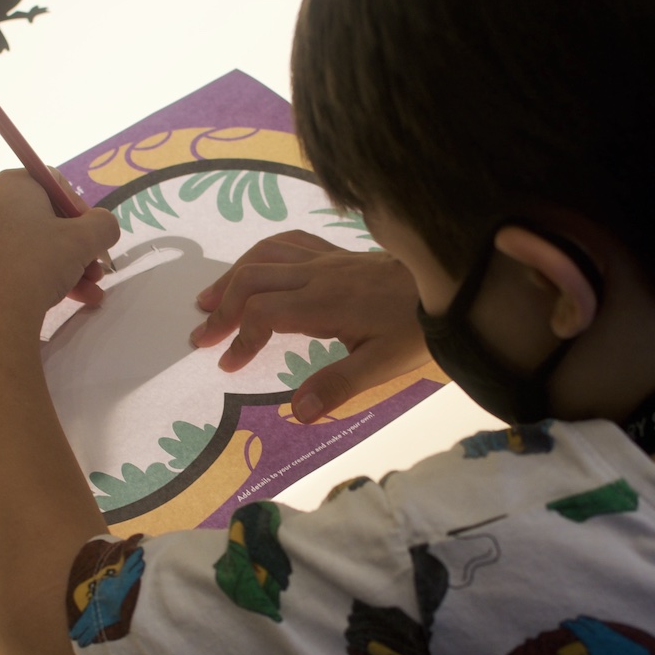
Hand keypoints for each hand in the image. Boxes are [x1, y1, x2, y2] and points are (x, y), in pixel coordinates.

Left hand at [0, 170, 120, 329]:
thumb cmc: (39, 262)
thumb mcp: (84, 239)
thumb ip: (104, 225)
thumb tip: (103, 227)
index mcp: (11, 183)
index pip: (55, 185)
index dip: (82, 211)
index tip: (95, 237)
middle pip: (46, 219)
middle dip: (78, 247)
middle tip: (96, 269)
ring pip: (35, 245)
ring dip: (69, 266)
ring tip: (91, 291)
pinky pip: (18, 262)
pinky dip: (45, 276)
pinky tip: (74, 299)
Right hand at [190, 231, 429, 421]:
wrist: (452, 286)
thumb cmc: (418, 330)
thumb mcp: (384, 366)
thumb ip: (339, 385)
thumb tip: (297, 412)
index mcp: (325, 304)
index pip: (263, 313)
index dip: (240, 338)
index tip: (230, 365)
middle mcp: (318, 275)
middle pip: (253, 278)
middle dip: (221, 307)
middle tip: (201, 337)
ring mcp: (327, 259)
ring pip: (265, 254)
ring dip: (232, 276)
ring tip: (209, 299)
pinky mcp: (337, 252)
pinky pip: (288, 241)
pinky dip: (260, 254)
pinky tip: (253, 267)